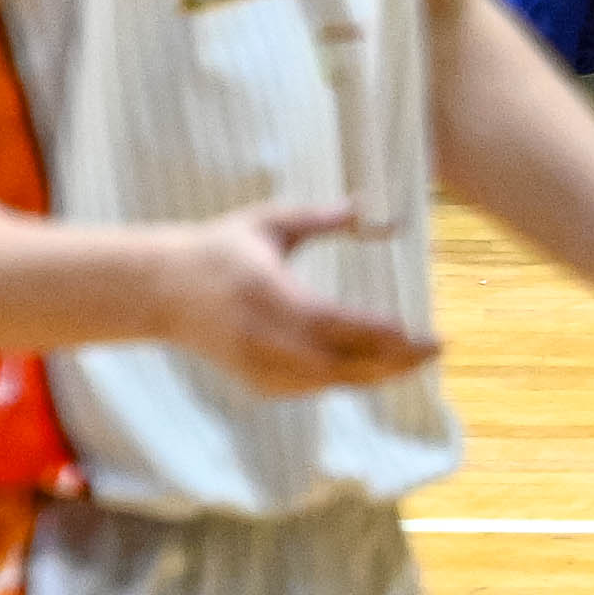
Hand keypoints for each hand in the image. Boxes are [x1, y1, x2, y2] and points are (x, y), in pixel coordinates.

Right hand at [146, 200, 437, 390]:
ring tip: (413, 359)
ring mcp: (257, 366)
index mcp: (264, 291)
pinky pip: (311, 388)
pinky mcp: (256, 383)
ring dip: (374, 374)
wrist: (161, 291)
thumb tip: (366, 206)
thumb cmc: (218, 248)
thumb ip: (316, 217)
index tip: (413, 330)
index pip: (328, 321)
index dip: (373, 332)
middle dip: (391, 361)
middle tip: (433, 350)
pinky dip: (344, 380)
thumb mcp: (264, 223)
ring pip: (328, 381)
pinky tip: (374, 368)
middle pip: (338, 362)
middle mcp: (261, 336)